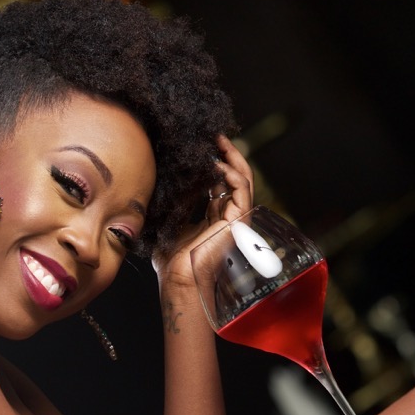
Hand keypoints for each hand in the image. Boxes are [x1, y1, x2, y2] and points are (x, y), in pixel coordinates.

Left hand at [153, 135, 254, 290]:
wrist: (178, 278)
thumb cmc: (172, 259)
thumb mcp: (172, 219)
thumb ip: (178, 199)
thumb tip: (173, 174)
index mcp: (214, 217)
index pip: (220, 183)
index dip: (214, 162)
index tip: (203, 146)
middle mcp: (228, 216)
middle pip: (235, 177)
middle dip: (227, 154)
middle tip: (215, 135)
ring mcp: (235, 219)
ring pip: (243, 179)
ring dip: (232, 158)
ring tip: (220, 142)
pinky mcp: (238, 221)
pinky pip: (242, 190)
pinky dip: (232, 173)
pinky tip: (217, 163)